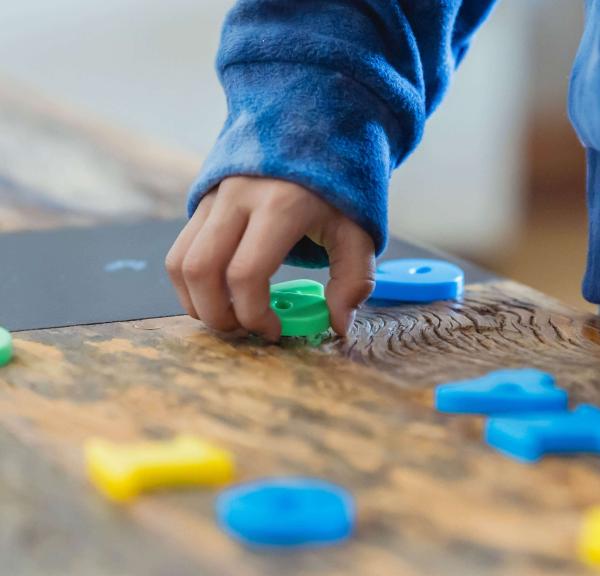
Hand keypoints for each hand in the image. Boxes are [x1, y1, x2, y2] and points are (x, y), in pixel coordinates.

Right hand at [166, 176, 374, 340]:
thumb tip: (337, 325)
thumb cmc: (340, 183)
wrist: (314, 125)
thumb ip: (353, 280)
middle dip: (218, 316)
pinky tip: (217, 294)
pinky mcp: (203, 200)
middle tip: (244, 331)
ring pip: (179, 263)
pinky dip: (190, 283)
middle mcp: (237, 198)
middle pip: (201, 272)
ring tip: (228, 317)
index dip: (254, 315)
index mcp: (280, 205)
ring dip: (196, 302)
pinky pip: (179, 250)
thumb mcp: (359, 229)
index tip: (274, 330)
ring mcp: (214, 196)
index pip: (246, 274)